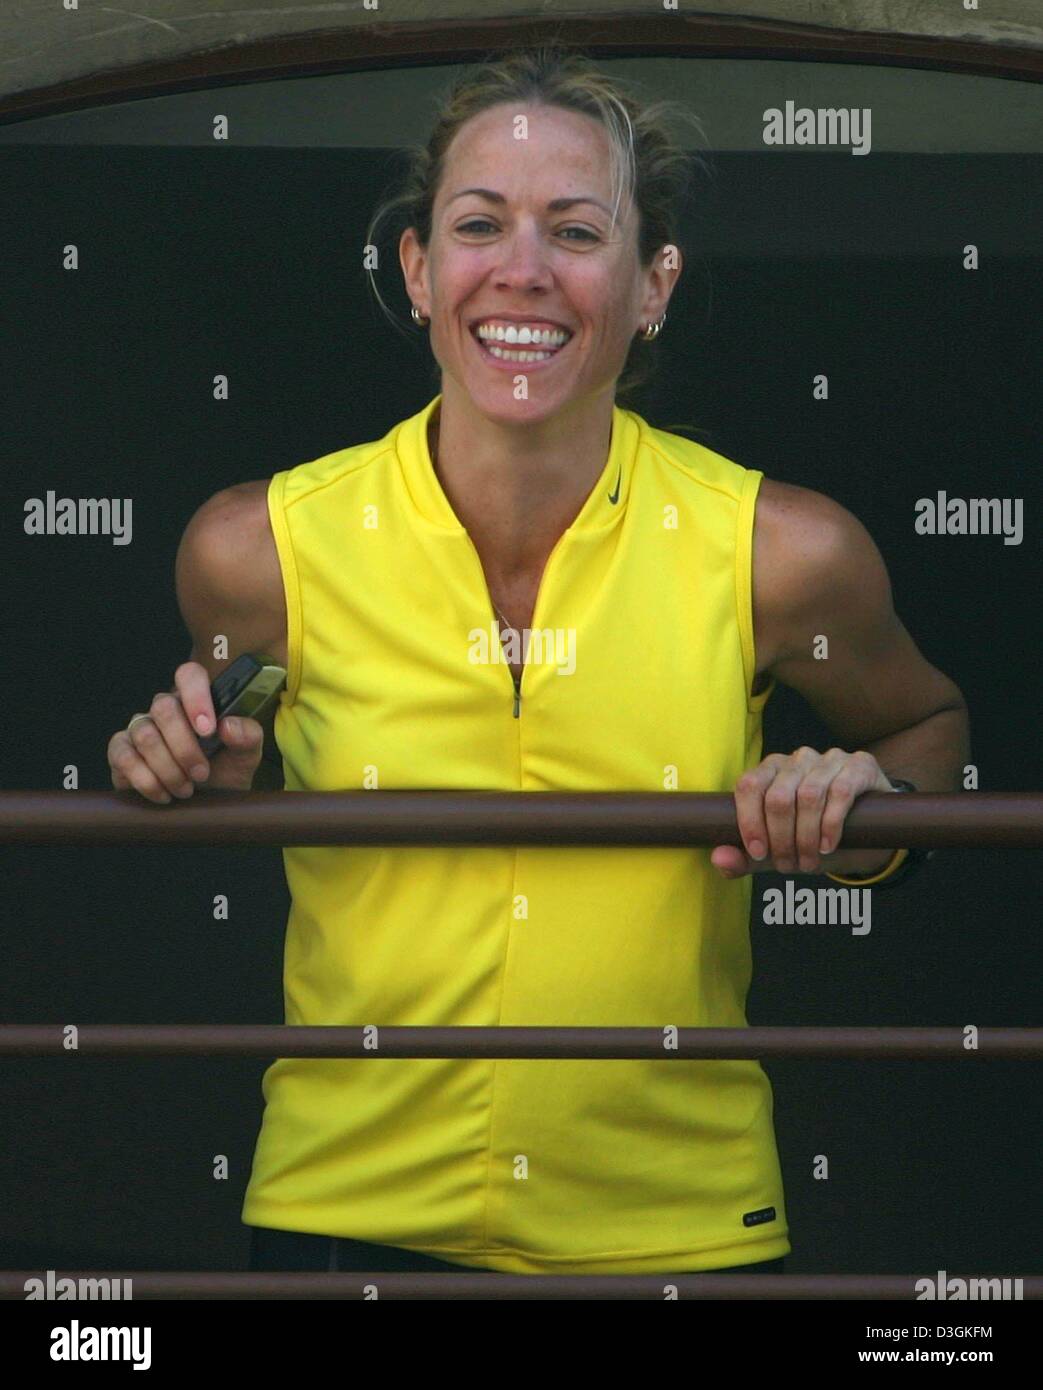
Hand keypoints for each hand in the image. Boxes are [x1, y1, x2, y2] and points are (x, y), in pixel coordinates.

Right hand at [108, 661, 264, 802]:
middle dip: (185, 747)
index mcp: (196, 700)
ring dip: (169, 769)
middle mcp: (164, 709)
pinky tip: (164, 794)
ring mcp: (139, 728)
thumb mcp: (246, 756)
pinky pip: (124, 757)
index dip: (196, 697)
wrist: (206, 803)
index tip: (209, 730)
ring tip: (186, 789)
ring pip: (145, 735)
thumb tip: (228, 726)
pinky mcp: (121, 752)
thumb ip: (248, 736)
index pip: (189, 675)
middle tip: (201, 773)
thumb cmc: (226, 771)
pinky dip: (147, 781)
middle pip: (164, 708)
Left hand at [711, 747, 894, 878]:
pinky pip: (840, 792)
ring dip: (806, 837)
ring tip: (808, 862)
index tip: (758, 854)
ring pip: (809, 795)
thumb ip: (745, 857)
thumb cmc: (812, 838)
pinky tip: (827, 846)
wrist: (867, 835)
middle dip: (781, 839)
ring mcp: (830, 758)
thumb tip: (718, 858)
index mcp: (771, 769)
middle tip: (788, 866)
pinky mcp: (860, 765)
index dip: (749, 822)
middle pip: (778, 796)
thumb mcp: (777, 851)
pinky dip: (830, 825)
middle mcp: (798, 758)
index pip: (749, 786)